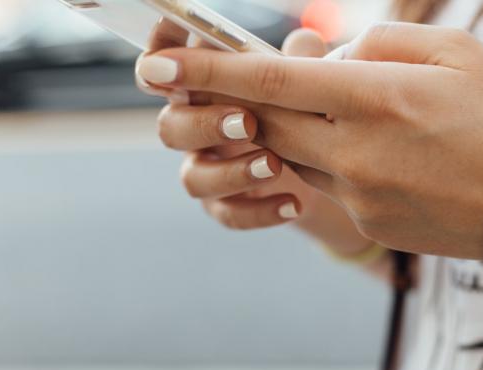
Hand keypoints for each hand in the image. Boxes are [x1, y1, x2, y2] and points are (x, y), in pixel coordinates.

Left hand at [136, 22, 482, 259]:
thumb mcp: (455, 52)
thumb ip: (378, 42)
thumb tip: (321, 54)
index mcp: (378, 98)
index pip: (272, 80)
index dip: (208, 70)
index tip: (157, 66)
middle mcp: (358, 151)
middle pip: (267, 120)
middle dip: (245, 99)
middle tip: (244, 81)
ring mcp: (360, 194)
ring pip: (294, 152)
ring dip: (300, 127)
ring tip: (353, 112)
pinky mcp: (368, 222)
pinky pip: (327, 183)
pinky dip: (335, 158)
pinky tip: (383, 153)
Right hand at [137, 24, 372, 256]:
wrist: (324, 167)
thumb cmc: (301, 108)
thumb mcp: (304, 81)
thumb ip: (299, 60)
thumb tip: (306, 42)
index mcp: (202, 86)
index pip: (163, 70)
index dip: (158, 62)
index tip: (171, 63)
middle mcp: (195, 127)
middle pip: (171, 127)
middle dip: (205, 124)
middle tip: (248, 122)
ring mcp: (207, 169)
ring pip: (193, 178)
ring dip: (231, 172)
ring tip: (275, 165)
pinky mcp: (225, 204)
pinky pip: (228, 214)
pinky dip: (260, 211)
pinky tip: (294, 203)